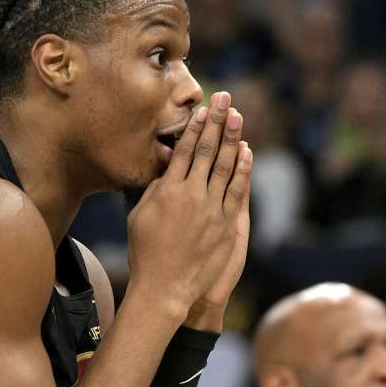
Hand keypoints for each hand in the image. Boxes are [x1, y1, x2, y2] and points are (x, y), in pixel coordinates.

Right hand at [126, 92, 251, 319]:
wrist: (165, 287)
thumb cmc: (146, 252)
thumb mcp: (139, 215)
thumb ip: (155, 189)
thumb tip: (169, 167)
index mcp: (168, 191)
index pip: (185, 150)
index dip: (194, 127)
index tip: (202, 109)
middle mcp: (191, 196)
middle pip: (207, 151)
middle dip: (217, 122)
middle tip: (225, 99)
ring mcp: (211, 210)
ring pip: (226, 167)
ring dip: (232, 139)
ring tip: (238, 116)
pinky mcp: (226, 226)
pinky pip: (237, 192)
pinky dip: (243, 170)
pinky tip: (246, 152)